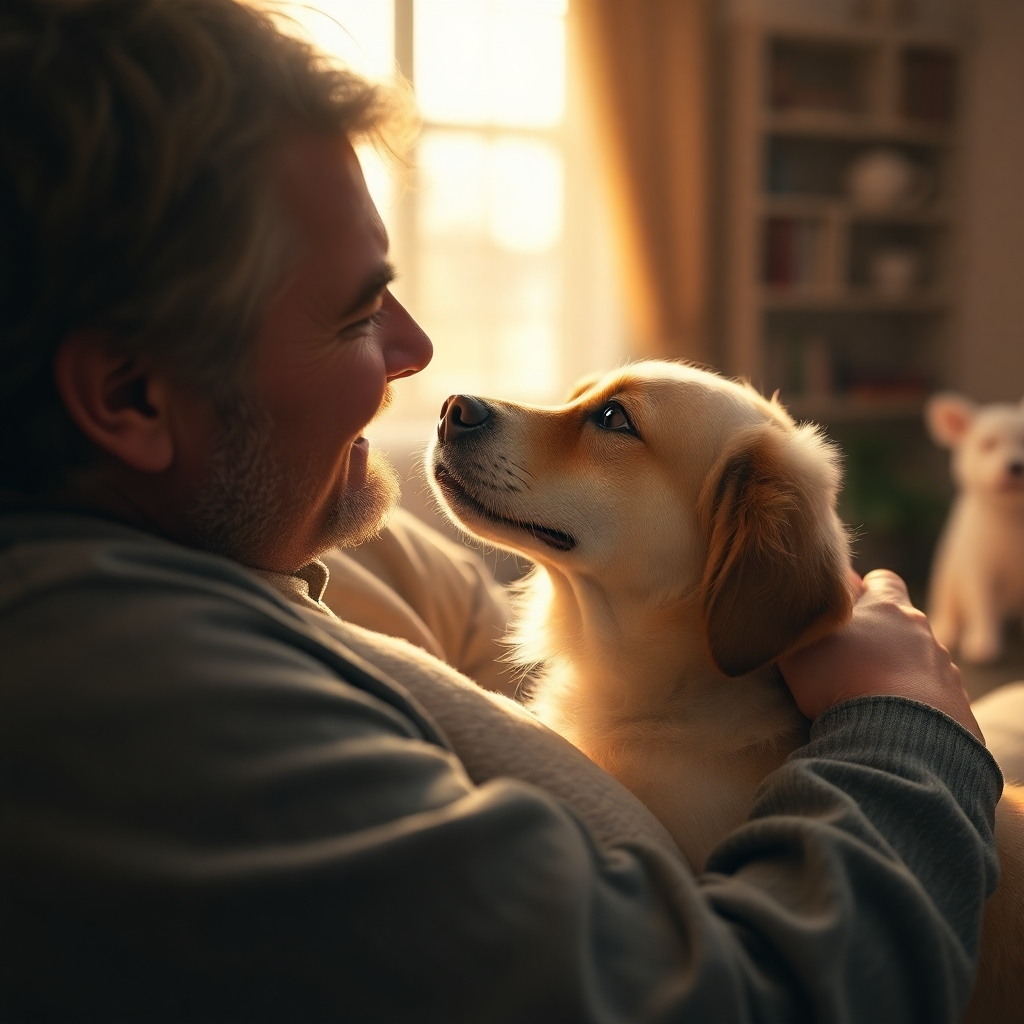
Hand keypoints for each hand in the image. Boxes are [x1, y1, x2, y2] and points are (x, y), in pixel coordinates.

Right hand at [778, 569, 982, 742]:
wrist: (894, 737)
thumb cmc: (840, 680)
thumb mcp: (802, 646)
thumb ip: (803, 625)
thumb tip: (804, 613)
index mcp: (889, 609)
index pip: (884, 581)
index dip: (866, 591)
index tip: (849, 609)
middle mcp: (923, 633)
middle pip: (903, 625)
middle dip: (881, 639)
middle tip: (850, 664)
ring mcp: (945, 670)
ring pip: (920, 663)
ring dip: (900, 675)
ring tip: (872, 702)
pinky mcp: (958, 708)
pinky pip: (935, 701)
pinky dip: (916, 708)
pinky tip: (894, 726)